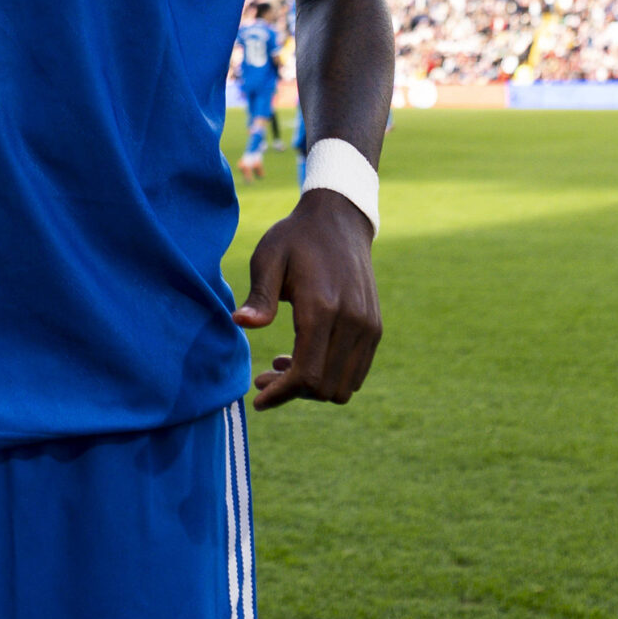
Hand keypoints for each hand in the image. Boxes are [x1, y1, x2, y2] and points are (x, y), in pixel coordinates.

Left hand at [233, 188, 381, 407]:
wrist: (339, 220)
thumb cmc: (295, 239)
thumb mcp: (268, 257)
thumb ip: (259, 295)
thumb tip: (242, 324)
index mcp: (322, 307)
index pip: (307, 374)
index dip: (281, 393)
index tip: (258, 398)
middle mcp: (352, 321)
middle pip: (324, 387)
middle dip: (292, 392)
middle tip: (264, 377)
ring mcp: (368, 326)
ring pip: (343, 386)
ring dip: (312, 387)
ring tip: (283, 365)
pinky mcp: (375, 327)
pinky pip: (356, 373)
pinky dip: (332, 377)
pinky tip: (307, 357)